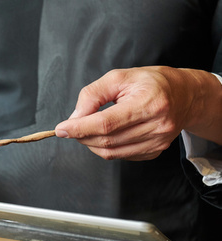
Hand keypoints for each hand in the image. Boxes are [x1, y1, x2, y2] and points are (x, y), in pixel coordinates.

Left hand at [55, 66, 221, 160]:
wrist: (185, 95)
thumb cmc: (151, 83)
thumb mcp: (119, 77)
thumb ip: (93, 95)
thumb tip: (74, 118)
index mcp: (149, 103)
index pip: (106, 123)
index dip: (80, 128)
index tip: (61, 129)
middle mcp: (157, 125)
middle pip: (106, 140)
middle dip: (82, 135)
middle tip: (72, 127)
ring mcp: (158, 142)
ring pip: (111, 152)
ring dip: (91, 143)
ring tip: (88, 129)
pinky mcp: (154, 151)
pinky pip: (120, 156)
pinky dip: (106, 148)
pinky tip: (106, 135)